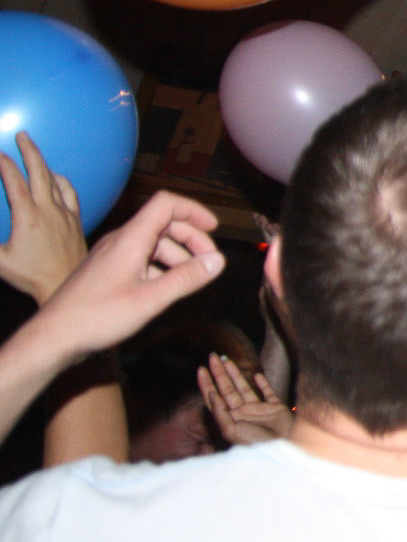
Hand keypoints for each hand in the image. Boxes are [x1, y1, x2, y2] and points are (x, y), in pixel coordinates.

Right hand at [0, 132, 85, 304]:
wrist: (65, 286)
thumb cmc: (30, 277)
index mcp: (28, 217)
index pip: (15, 183)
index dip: (5, 166)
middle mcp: (49, 211)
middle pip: (40, 173)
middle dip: (29, 151)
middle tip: (22, 135)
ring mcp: (65, 214)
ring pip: (56, 180)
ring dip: (44, 163)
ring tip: (34, 152)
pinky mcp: (76, 220)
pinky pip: (70, 193)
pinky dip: (62, 180)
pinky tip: (56, 177)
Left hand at [31, 192, 223, 362]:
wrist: (53, 337)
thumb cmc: (96, 317)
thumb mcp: (149, 300)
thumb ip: (185, 279)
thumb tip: (218, 261)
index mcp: (130, 239)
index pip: (166, 204)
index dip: (193, 211)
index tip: (214, 229)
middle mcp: (120, 241)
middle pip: (163, 223)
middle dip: (191, 238)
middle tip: (209, 262)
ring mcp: (111, 256)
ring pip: (152, 243)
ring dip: (177, 255)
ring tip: (191, 279)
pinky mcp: (106, 271)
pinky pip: (140, 259)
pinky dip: (160, 267)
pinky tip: (165, 289)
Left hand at [198, 353, 292, 445]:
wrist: (283, 449)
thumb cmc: (255, 444)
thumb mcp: (231, 431)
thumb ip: (220, 413)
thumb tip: (212, 394)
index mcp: (230, 418)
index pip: (214, 397)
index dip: (207, 383)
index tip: (201, 369)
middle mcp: (242, 413)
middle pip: (227, 388)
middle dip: (218, 373)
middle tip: (212, 356)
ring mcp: (258, 410)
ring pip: (244, 387)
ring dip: (235, 374)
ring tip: (226, 360)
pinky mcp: (275, 408)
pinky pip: (268, 393)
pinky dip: (263, 384)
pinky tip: (257, 375)